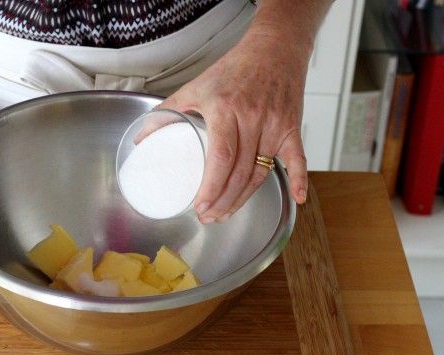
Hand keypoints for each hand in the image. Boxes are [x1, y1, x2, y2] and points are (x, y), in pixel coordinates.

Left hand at [158, 27, 311, 223]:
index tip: (200, 205)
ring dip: (243, 198)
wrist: (273, 49)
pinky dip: (300, 179)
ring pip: (260, 172)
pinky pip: (298, 158)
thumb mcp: (195, 87)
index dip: (211, 187)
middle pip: (240, 172)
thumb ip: (167, 113)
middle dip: (223, 202)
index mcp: (226, 110)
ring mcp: (275, 125)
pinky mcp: (292, 128)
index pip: (220, 157)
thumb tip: (142, 139)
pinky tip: (298, 199)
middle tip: (208, 217)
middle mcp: (252, 119)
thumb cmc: (234, 69)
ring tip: (225, 214)